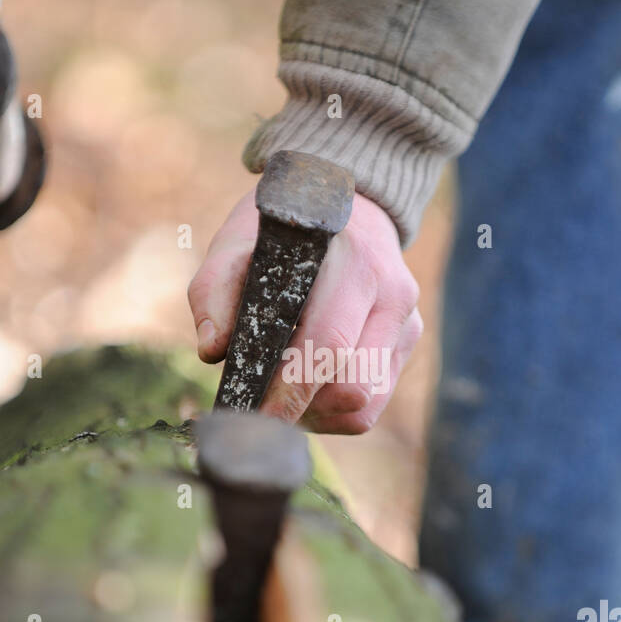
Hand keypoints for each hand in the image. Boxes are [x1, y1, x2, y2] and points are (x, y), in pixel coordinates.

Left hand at [189, 188, 422, 432]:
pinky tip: (310, 388)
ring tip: (286, 393)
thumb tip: (212, 350)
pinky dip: (337, 411)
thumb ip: (215, 292)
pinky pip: (372, 404)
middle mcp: (391, 294)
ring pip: (365, 404)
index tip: (255, 417)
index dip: (290, 392)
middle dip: (302, 407)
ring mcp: (407, 320)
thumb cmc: (287, 232)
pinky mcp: (408, 341)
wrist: (353, 203)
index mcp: (352, 264)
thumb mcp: (240, 243)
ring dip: (320, 412)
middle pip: (352, 387)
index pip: (328, 345)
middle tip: (264, 405)